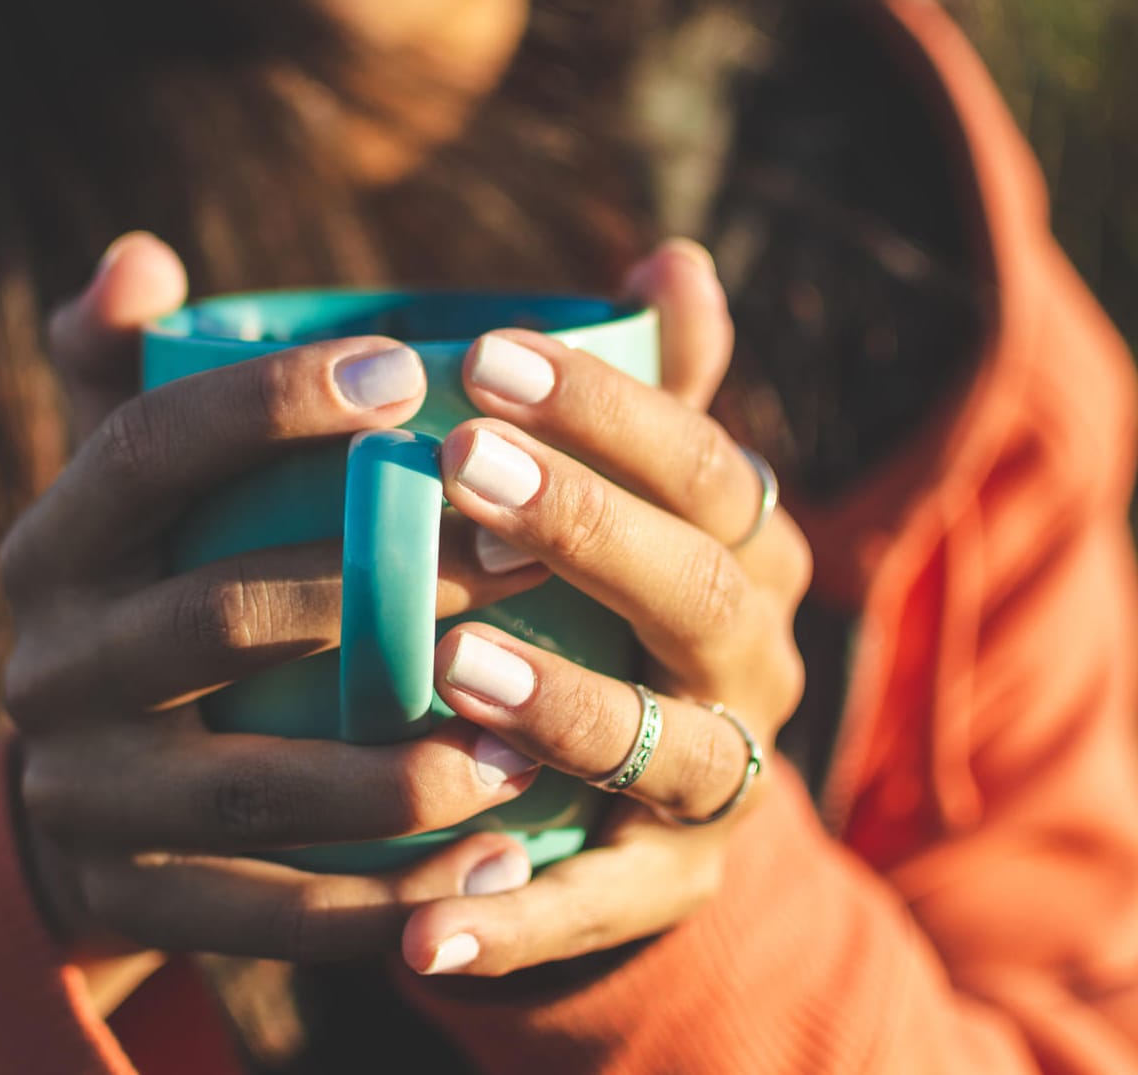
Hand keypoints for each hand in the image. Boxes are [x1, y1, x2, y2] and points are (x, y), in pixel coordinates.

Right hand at [2, 245, 557, 997]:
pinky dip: (388, 905)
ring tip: (533, 748)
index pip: (142, 450)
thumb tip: (140, 259)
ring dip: (400, 769)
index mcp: (53, 545)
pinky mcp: (132, 901)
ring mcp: (83, 796)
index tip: (408, 372)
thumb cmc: (159, 597)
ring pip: (252, 785)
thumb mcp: (138, 493)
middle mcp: (46, 667)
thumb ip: (142, 372)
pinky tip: (499, 872)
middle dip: (383, 588)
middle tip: (533, 555)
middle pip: (212, 616)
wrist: (95, 802)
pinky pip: (271, 916)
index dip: (265, 405)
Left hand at [400, 240, 811, 976]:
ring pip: (668, 745)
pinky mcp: (668, 880)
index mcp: (744, 548)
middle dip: (587, 525)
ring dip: (567, 705)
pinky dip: (520, 914)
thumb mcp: (627, 493)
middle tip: (460, 466)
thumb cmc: (603, 596)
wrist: (632, 778)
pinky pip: (602, 905)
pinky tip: (423, 918)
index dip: (608, 406)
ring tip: (452, 666)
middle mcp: (750, 658)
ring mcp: (719, 778)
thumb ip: (644, 387)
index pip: (704, 461)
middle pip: (701, 589)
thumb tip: (671, 256)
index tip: (480, 353)